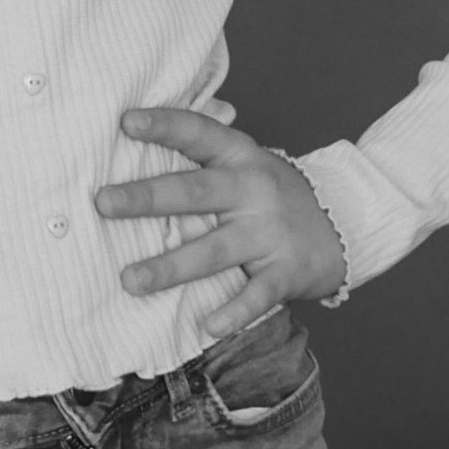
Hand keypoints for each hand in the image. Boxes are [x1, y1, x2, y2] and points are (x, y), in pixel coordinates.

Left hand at [93, 105, 346, 336]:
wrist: (346, 221)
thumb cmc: (272, 191)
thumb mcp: (246, 160)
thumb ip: (203, 147)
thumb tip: (136, 122)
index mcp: (240, 156)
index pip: (199, 133)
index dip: (164, 125)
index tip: (126, 122)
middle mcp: (253, 189)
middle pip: (195, 192)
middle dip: (146, 198)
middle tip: (102, 202)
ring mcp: (270, 231)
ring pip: (214, 250)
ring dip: (170, 267)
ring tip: (129, 280)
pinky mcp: (286, 271)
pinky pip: (257, 295)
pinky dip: (234, 312)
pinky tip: (208, 326)